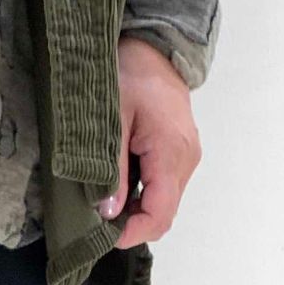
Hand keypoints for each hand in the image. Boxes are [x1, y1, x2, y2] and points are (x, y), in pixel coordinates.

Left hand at [99, 37, 201, 250]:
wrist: (153, 49)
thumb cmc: (130, 75)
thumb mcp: (113, 120)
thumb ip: (112, 169)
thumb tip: (108, 213)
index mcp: (171, 152)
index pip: (160, 213)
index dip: (133, 232)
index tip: (103, 235)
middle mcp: (186, 160)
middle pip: (163, 214)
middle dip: (132, 224)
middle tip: (97, 221)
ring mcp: (186, 158)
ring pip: (163, 203)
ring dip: (135, 211)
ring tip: (104, 203)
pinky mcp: (180, 154)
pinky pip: (163, 188)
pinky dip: (141, 195)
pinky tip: (118, 186)